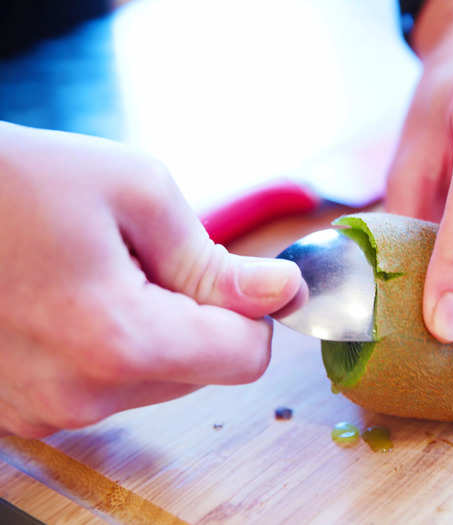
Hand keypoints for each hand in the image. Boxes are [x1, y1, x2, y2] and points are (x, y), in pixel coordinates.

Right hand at [0, 123, 301, 437]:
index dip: (256, 314)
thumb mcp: (138, 192)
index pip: (244, 359)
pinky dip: (119, 347)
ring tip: (105, 276)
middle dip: (202, 317)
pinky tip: (79, 302)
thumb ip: (217, 261)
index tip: (241, 278)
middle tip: (151, 260)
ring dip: (161, 330)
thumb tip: (282, 293)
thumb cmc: (20, 180)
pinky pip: (112, 386)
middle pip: (205, 372)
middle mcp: (80, 394)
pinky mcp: (25, 410)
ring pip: (161, 381)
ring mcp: (45, 411)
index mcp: (118, 339)